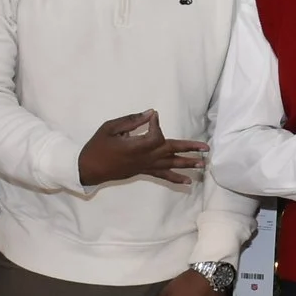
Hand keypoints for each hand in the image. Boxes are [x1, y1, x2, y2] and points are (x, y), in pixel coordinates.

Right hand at [78, 110, 206, 185]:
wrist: (89, 168)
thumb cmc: (97, 146)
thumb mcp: (110, 128)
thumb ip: (132, 120)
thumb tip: (151, 113)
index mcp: (136, 147)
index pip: (156, 136)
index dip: (157, 125)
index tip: (153, 117)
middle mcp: (144, 158)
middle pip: (171, 152)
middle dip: (189, 149)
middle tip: (206, 149)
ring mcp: (145, 166)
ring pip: (170, 165)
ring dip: (187, 164)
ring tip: (202, 164)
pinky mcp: (143, 171)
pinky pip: (162, 176)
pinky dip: (175, 178)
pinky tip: (187, 182)